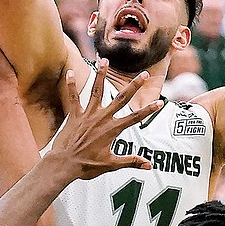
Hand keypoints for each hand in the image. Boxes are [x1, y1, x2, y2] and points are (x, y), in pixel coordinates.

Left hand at [50, 60, 160, 178]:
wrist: (64, 165)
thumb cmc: (87, 166)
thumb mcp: (111, 165)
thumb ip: (130, 162)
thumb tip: (149, 166)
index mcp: (112, 130)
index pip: (135, 118)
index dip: (149, 110)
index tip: (160, 102)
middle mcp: (102, 119)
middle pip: (121, 98)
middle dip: (134, 86)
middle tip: (144, 74)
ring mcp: (87, 115)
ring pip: (96, 90)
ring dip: (101, 74)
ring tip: (105, 59)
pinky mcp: (74, 115)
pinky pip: (73, 97)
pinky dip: (71, 85)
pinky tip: (70, 71)